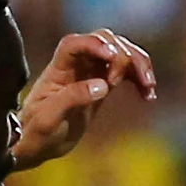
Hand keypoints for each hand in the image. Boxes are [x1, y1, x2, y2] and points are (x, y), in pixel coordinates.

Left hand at [9, 30, 156, 171]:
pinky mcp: (104, 83)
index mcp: (58, 68)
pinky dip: (139, 79)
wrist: (39, 143)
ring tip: (148, 87)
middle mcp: (77, 64)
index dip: (94, 43)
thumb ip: (72, 98)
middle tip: (119, 83)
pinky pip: (127, 71)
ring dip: (138, 64)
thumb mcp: (49, 118)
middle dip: (121, 55)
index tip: (112, 56)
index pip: (75, 43)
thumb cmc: (36, 132)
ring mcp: (91, 71)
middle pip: (105, 41)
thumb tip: (102, 86)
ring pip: (121, 52)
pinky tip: (148, 95)